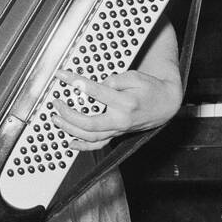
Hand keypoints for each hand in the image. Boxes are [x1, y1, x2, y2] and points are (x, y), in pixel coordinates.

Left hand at [49, 67, 181, 150]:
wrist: (165, 105)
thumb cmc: (150, 89)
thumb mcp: (135, 76)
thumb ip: (115, 79)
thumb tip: (96, 84)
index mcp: (125, 102)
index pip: (95, 91)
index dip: (75, 82)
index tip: (62, 76)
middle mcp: (120, 120)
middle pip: (88, 123)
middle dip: (68, 114)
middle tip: (56, 102)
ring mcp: (118, 130)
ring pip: (90, 136)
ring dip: (69, 129)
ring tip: (56, 118)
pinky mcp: (116, 135)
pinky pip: (98, 145)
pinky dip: (83, 146)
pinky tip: (70, 143)